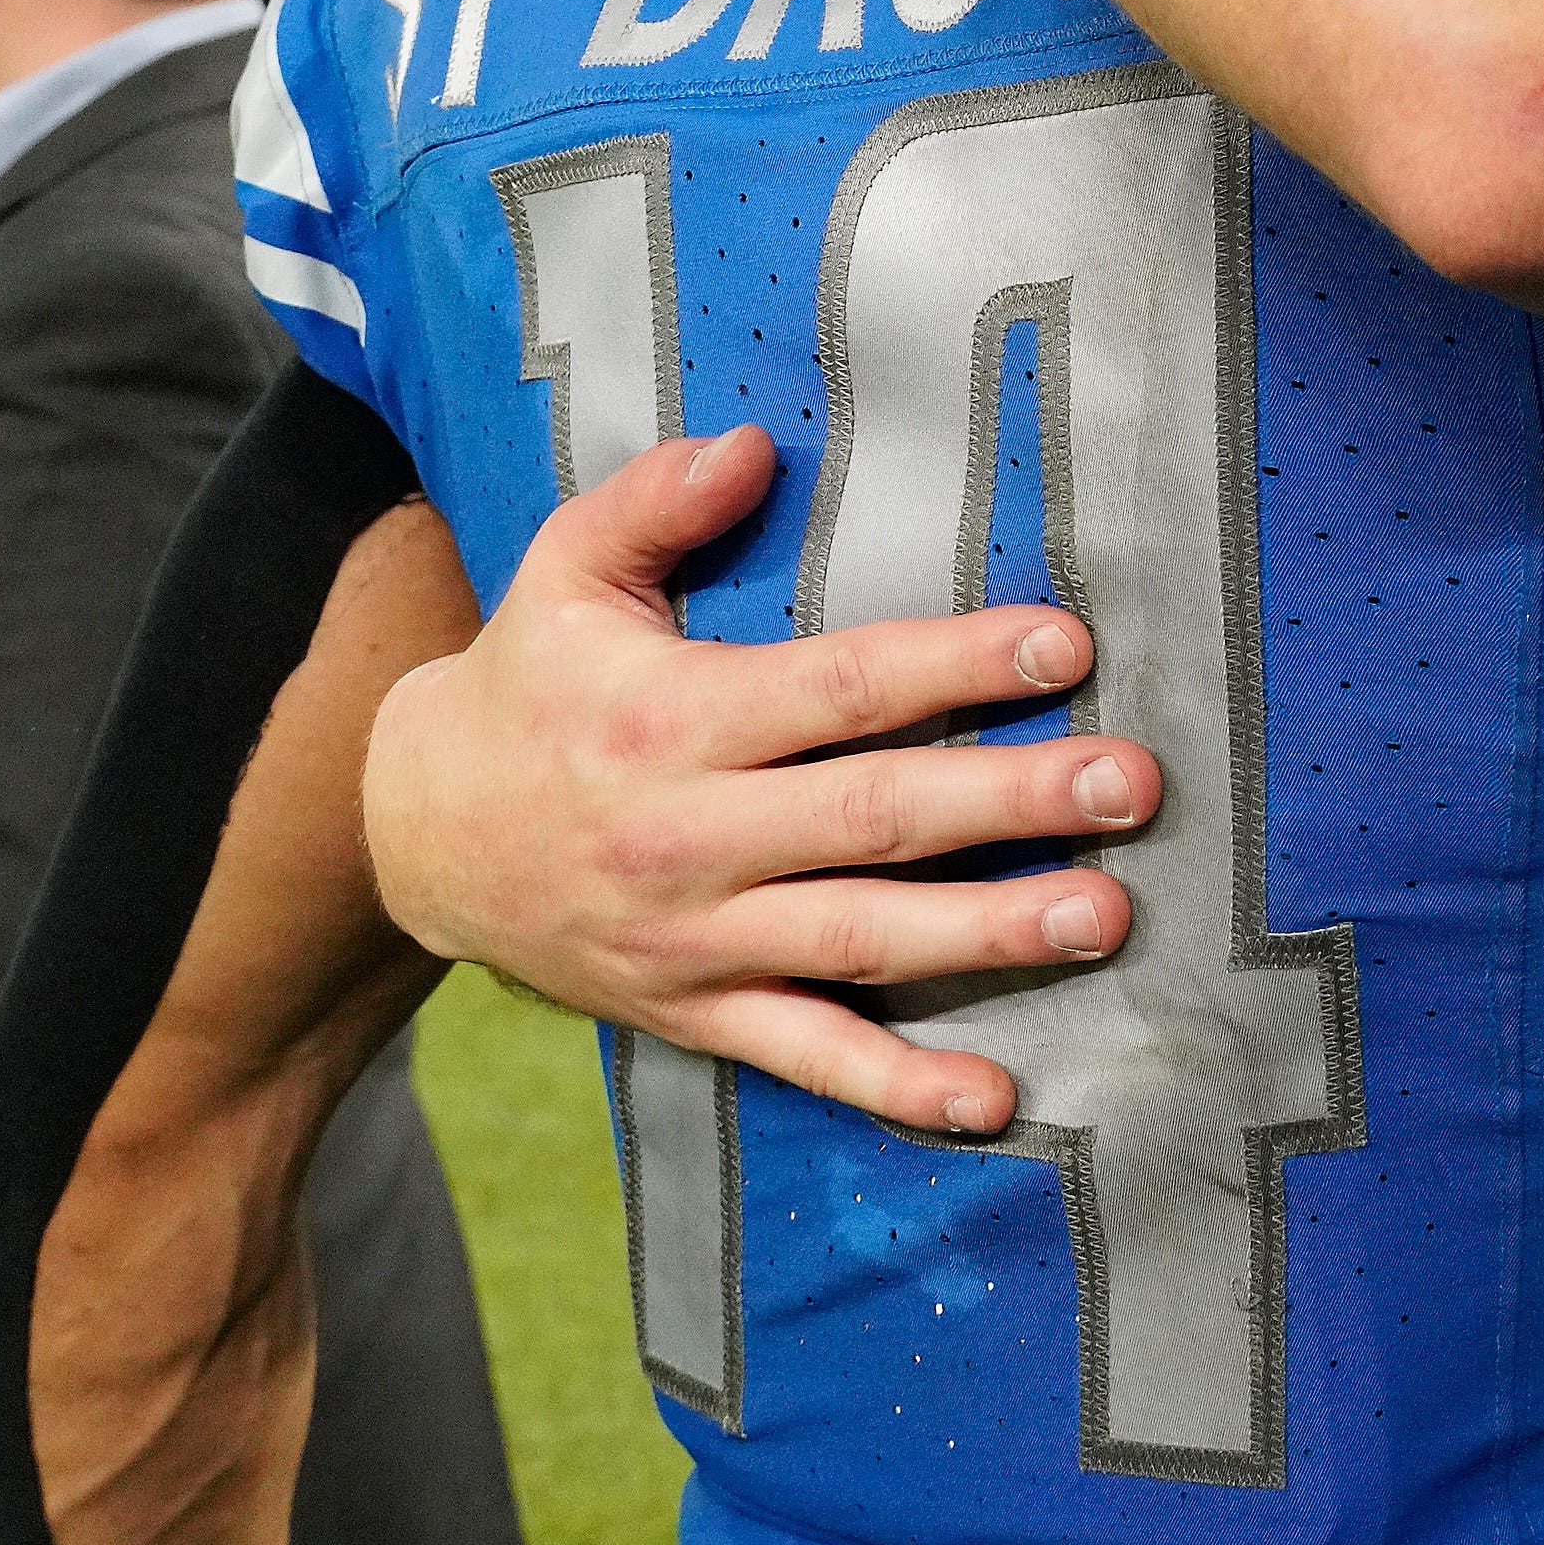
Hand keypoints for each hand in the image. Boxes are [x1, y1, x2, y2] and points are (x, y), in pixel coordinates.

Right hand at [360, 424, 1161, 1135]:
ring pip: (858, 941)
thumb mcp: (561, 570)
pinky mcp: (694, 1013)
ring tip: (1105, 912)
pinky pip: (805, 1056)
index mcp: (669, 719)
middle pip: (871, 818)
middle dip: (1009, 801)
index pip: (837, 689)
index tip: (1062, 649)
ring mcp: (693, 938)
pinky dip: (898, 1086)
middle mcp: (687, 837)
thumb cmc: (526, 685)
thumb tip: (752, 445)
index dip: (953, 669)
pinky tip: (994, 1099)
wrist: (414, 841)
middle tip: (1128, 782)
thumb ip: (654, 502)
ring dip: (989, 933)